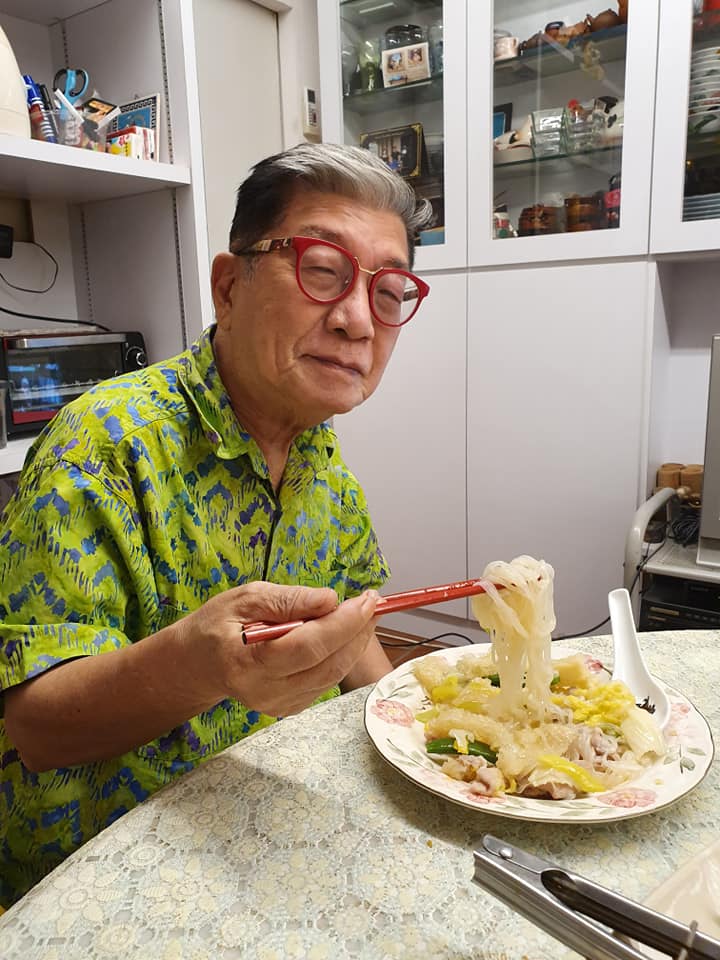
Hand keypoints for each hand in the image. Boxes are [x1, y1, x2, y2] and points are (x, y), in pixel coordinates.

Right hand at [176, 582, 379, 716]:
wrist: (196, 665)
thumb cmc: (216, 626)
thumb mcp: (244, 598)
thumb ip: (287, 600)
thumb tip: (330, 599)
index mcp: (247, 663)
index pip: (308, 647)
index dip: (343, 623)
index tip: (367, 599)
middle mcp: (264, 692)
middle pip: (327, 665)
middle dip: (357, 632)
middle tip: (372, 602)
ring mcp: (278, 705)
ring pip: (332, 676)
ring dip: (354, 643)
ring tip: (362, 614)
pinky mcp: (289, 708)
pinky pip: (325, 682)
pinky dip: (341, 657)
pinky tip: (343, 634)